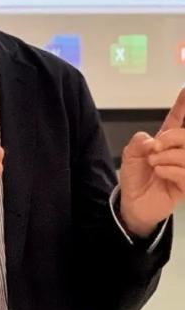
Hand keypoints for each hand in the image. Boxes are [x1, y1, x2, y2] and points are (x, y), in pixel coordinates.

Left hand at [119, 87, 184, 236]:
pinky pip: (184, 172)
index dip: (182, 106)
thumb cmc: (134, 178)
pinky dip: (168, 170)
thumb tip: (155, 140)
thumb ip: (139, 141)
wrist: (133, 203)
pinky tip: (160, 174)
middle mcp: (179, 153)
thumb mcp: (130, 155)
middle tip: (155, 148)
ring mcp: (184, 169)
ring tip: (154, 164)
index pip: (177, 121)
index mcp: (166, 142)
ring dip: (166, 157)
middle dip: (171, 138)